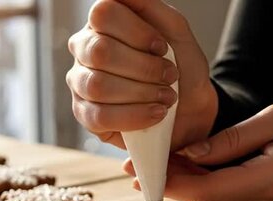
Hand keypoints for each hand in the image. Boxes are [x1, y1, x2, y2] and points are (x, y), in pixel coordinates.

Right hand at [67, 0, 217, 148]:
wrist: (192, 107)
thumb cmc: (181, 66)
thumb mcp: (174, 29)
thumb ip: (148, 5)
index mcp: (102, 23)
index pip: (103, 14)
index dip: (137, 32)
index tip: (162, 48)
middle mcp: (84, 49)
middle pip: (100, 51)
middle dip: (144, 68)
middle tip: (170, 76)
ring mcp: (80, 83)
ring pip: (98, 86)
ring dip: (142, 93)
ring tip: (167, 97)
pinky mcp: (85, 115)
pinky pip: (100, 116)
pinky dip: (135, 115)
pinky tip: (156, 114)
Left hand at [124, 93, 272, 200]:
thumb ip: (231, 141)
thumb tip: (191, 155)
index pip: (207, 192)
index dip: (171, 183)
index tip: (142, 171)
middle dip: (173, 185)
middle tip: (141, 167)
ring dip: (189, 186)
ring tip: (161, 165)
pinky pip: (234, 199)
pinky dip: (210, 186)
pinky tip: (193, 169)